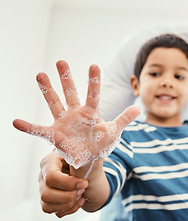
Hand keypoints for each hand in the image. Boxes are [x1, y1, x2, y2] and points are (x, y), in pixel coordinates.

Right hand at [13, 60, 139, 168]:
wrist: (89, 159)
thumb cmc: (101, 144)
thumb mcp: (113, 132)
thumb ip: (124, 119)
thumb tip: (138, 108)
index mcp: (91, 112)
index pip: (93, 94)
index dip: (94, 81)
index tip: (94, 65)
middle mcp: (75, 113)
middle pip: (70, 93)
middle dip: (66, 78)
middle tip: (61, 61)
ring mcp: (63, 122)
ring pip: (54, 103)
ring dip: (47, 91)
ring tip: (40, 74)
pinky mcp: (54, 135)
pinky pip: (39, 131)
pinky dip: (28, 127)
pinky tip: (16, 122)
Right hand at [39, 151, 87, 217]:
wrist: (79, 166)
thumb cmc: (79, 158)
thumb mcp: (81, 153)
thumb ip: (86, 155)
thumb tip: (99, 156)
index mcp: (49, 162)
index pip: (51, 177)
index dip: (69, 183)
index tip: (85, 183)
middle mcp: (42, 177)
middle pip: (46, 194)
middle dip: (68, 196)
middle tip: (83, 190)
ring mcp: (44, 190)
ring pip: (47, 206)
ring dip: (68, 204)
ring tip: (82, 195)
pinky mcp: (49, 200)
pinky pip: (55, 212)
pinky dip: (70, 209)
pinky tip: (80, 200)